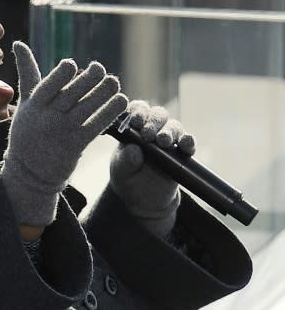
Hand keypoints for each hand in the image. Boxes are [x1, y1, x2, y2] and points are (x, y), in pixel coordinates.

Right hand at [1, 41, 127, 226]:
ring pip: (88, 108)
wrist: (29, 173)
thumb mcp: (25, 103)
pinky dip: (110, 112)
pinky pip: (97, 125)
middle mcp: (47, 118)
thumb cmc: (27, 132)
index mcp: (34, 106)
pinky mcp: (77, 144)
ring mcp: (63, 132)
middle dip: (88, 80)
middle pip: (72, 94)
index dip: (62, 74)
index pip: (48, 85)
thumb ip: (27, 73)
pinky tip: (121, 101)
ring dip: (104, 93)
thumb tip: (19, 43)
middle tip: (100, 69)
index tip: (73, 64)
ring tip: (114, 82)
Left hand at [109, 100, 195, 237]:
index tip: (135, 121)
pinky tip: (185, 145)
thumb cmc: (128, 177)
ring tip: (163, 142)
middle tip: (147, 134)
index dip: (138, 111)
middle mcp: (153, 128)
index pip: (137, 110)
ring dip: (169, 132)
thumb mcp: (121, 171)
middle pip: (158, 115)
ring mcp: (169, 139)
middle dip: (153, 122)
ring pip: (173, 127)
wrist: (144, 198)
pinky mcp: (182, 152)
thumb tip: (134, 150)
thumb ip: (125, 160)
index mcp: (134, 127)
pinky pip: (188, 143)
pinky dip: (188, 142)